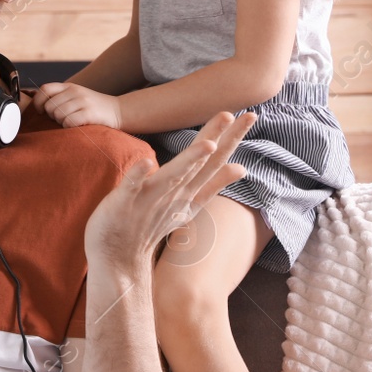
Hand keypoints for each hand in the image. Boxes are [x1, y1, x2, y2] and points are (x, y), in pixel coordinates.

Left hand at [33, 82, 123, 128]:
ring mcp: (83, 101)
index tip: (42, 112)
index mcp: (69, 86)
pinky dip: (69, 127)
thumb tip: (39, 107)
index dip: (38, 102)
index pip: (45, 89)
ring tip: (71, 123)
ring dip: (61, 123)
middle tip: (63, 119)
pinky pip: (69, 122)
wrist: (119, 111)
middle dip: (52, 117)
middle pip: (50, 106)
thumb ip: (60, 98)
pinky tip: (76, 126)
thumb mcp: (77, 96)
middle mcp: (75, 91)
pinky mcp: (89, 113)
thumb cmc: (93, 108)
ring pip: (58, 115)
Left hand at [84, 110, 255, 268]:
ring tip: (207, 143)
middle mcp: (175, 193)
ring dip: (190, 160)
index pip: (215, 159)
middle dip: (219, 138)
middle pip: (201, 163)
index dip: (232, 137)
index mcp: (189, 190)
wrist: (121, 258)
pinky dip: (138, 175)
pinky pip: (131, 187)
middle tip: (237, 115)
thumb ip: (214, 184)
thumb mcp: (189, 203)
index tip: (250, 114)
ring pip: (173, 175)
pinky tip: (147, 162)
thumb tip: (242, 167)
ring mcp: (150, 199)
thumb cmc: (151, 224)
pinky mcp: (123, 203)